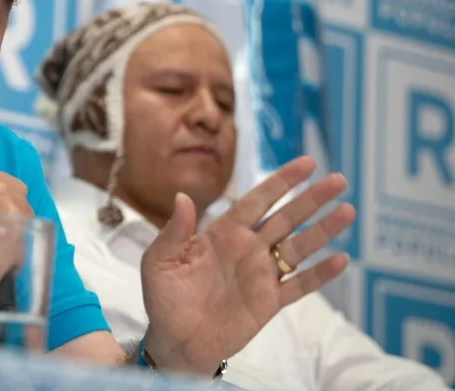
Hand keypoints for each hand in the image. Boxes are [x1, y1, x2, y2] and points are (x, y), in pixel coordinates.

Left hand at [139, 156, 354, 374]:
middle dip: (311, 199)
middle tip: (338, 180)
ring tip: (347, 211)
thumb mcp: (160, 261)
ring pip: (298, 247)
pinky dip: (320, 275)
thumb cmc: (164, 298)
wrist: (175, 340)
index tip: (306, 164)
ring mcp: (261, 274)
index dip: (281, 182)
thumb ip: (175, 231)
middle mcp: (247, 248)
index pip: (256, 201)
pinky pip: (299, 286)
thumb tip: (182, 196)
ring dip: (322, 230)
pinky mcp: (269, 302)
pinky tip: (340, 260)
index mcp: (223, 233)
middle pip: (285, 218)